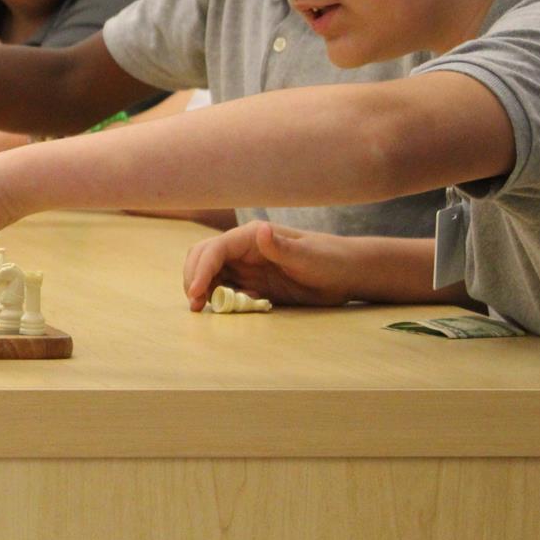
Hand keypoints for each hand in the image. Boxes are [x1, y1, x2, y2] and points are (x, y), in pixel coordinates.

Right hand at [180, 221, 361, 311]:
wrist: (345, 273)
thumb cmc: (329, 260)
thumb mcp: (307, 256)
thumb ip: (282, 246)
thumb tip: (259, 230)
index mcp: (251, 237)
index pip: (215, 250)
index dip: (201, 270)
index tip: (197, 294)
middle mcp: (243, 249)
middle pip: (203, 258)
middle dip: (194, 279)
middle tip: (196, 306)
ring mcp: (246, 266)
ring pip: (211, 274)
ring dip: (203, 290)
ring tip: (203, 309)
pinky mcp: (252, 283)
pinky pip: (225, 289)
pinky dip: (219, 299)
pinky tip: (227, 309)